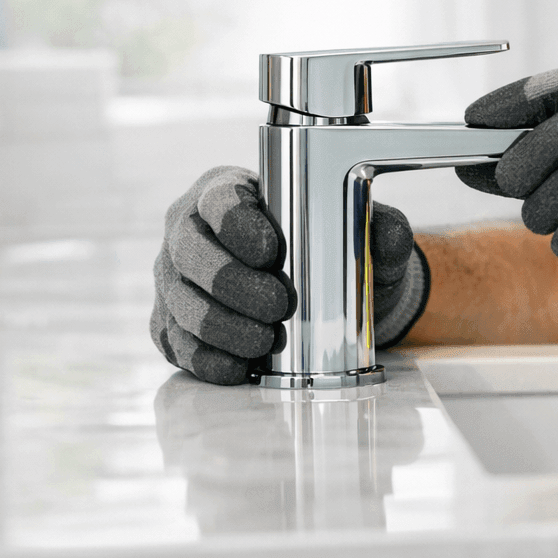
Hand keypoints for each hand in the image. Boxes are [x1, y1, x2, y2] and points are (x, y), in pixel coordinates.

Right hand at [150, 166, 427, 384]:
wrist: (323, 295)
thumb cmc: (333, 249)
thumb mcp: (365, 232)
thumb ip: (383, 227)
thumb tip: (386, 237)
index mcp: (228, 192)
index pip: (220, 200)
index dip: (238, 225)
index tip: (271, 252)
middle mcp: (189, 231)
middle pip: (190, 252)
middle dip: (233, 284)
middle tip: (279, 305)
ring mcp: (173, 280)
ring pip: (182, 303)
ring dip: (224, 327)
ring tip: (266, 339)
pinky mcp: (171, 325)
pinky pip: (178, 345)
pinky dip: (210, 360)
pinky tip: (241, 366)